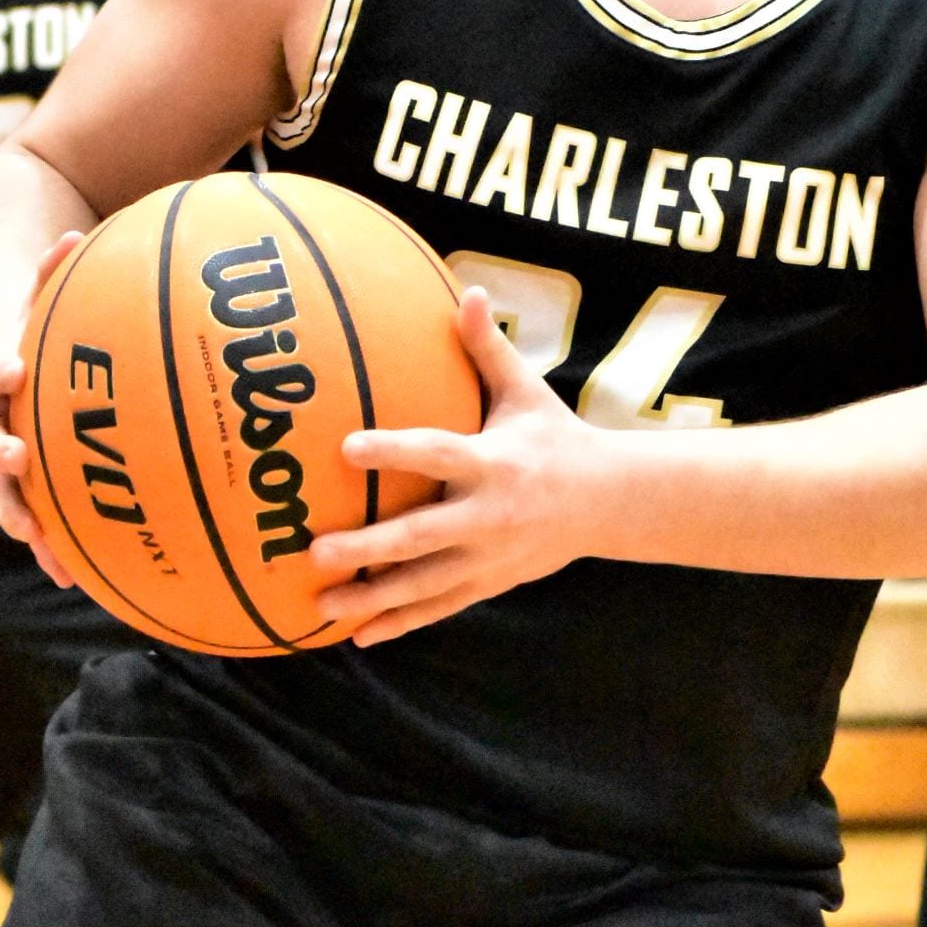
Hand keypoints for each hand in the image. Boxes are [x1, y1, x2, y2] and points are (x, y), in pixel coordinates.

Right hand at [0, 231, 83, 587]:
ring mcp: (11, 459)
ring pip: (6, 493)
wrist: (24, 369)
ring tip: (40, 541)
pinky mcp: (32, 490)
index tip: (13, 366)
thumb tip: (77, 234)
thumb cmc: (47, 334)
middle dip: (0, 450)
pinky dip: (53, 549)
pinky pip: (40, 522)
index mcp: (2, 378)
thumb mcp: (48, 303)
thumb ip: (57, 273)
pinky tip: (74, 580)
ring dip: (21, 516)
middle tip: (18, 457)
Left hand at [312, 288, 608, 645]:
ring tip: (322, 605)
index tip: (346, 447)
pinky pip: (440, 607)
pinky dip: (400, 623)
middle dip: (370, 547)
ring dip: (373, 598)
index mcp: (495, 463)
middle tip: (317, 549)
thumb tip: (466, 290)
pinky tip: (357, 636)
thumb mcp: (527, 393)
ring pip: (425, 584)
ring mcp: (490, 556)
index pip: (438, 453)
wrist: (610, 503)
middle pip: (423, 535)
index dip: (394, 450)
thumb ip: (488, 348)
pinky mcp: (490, 582)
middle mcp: (490, 515)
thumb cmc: (556, 439)